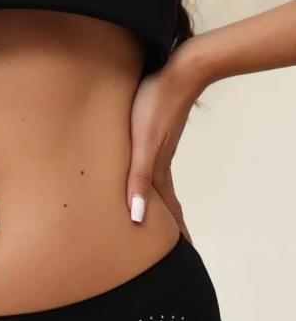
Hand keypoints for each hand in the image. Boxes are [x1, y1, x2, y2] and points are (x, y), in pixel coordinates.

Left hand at [126, 45, 203, 242]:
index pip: (168, 209)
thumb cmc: (156, 107)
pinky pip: (151, 163)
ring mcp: (159, 147)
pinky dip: (149, 177)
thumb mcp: (143, 145)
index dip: (175, 230)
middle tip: (174, 241)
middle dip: (169, 220)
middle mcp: (160, 162)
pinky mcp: (155, 132)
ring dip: (158, 200)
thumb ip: (138, 179)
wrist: (178, 72)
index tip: (184, 248)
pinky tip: (144, 171)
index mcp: (158, 170)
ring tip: (156, 214)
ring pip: (157, 182)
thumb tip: (137, 218)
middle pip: (165, 199)